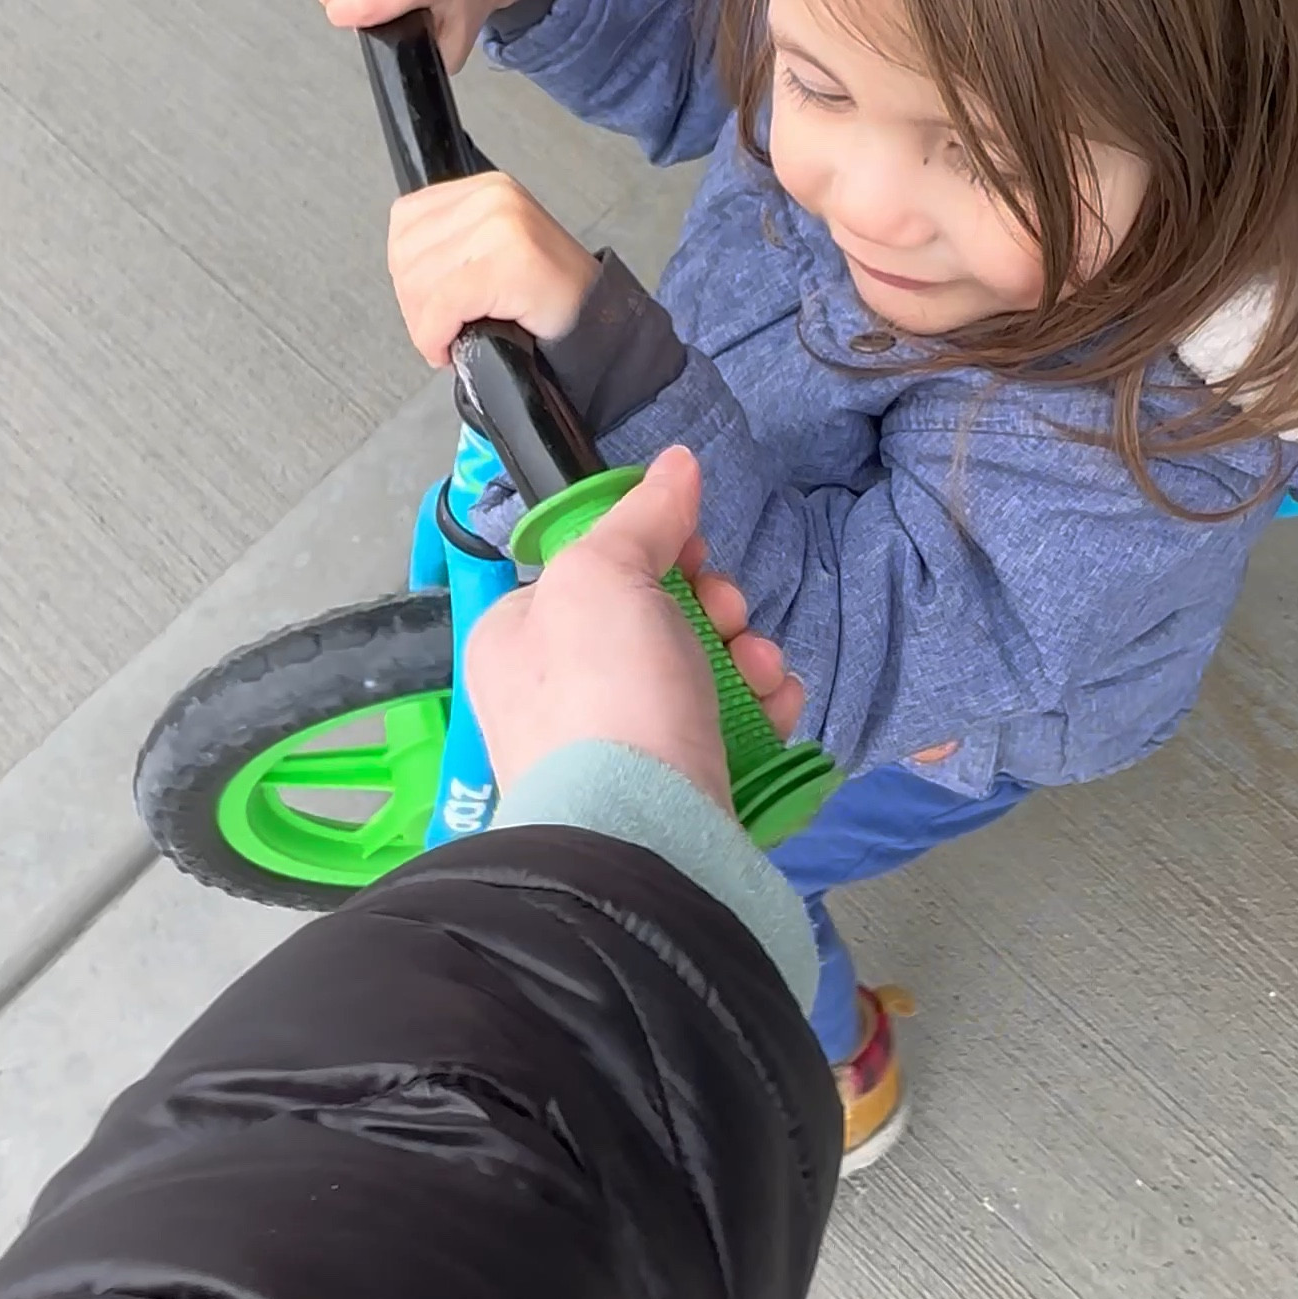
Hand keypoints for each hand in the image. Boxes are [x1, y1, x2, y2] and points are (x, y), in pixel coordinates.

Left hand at [389, 173, 599, 367]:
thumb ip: (448, 245)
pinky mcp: (509, 263)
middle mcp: (492, 198)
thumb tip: (404, 272)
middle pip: (406, 254)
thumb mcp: (491, 249)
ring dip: (426, 325)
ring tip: (454, 335)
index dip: (407, 273)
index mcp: (485, 189)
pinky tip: (452, 349)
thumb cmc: (547, 295)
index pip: (405, 221)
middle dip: (415, 305)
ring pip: (419, 282)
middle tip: (443, 328)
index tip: (428, 301)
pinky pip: (443, 306)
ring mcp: (502, 226)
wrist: (598, 320)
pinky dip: (437, 336)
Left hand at [466, 447, 799, 808]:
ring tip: (762, 668)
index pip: (593, 572)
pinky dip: (763, 709)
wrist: (643, 834)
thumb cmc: (603, 696)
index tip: (694, 552)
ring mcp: (621, 747)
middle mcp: (560, 695)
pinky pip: (731, 726)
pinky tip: (777, 707)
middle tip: (728, 614)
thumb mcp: (604, 574)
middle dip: (715, 606)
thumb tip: (677, 464)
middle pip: (659, 618)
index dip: (654, 551)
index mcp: (520, 639)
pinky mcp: (678, 786)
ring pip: (704, 670)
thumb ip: (642, 516)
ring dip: (750, 655)